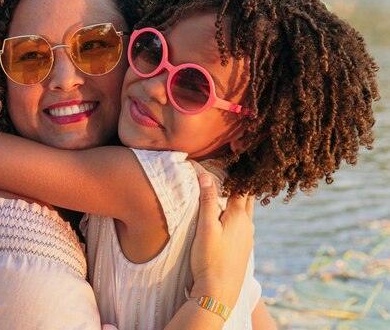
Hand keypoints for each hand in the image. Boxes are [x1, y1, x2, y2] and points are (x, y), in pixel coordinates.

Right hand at [190, 174, 254, 307]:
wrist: (219, 291)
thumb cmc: (209, 258)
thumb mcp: (205, 227)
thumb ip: (207, 201)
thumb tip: (205, 175)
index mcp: (238, 216)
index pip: (241, 188)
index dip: (238, 174)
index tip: (236, 160)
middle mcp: (247, 224)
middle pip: (247, 198)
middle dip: (242, 184)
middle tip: (237, 171)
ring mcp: (248, 237)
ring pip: (246, 212)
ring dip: (240, 199)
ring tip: (232, 189)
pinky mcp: (244, 248)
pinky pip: (244, 223)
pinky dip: (238, 213)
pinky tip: (230, 217)